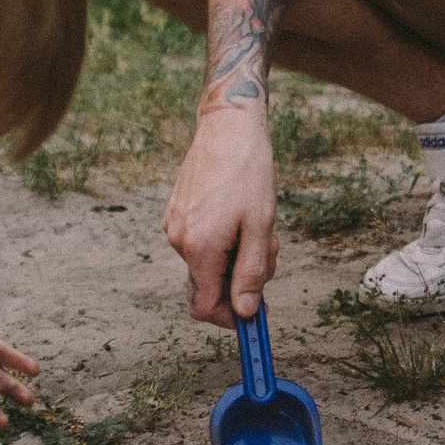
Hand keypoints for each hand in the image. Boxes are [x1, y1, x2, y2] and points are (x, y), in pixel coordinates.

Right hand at [165, 108, 278, 325]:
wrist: (229, 126)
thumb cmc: (249, 171)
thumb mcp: (261, 227)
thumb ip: (252, 273)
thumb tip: (247, 312)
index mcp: (199, 248)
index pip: (206, 307)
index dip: (232, 319)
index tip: (256, 317)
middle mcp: (179, 241)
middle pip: (211, 284)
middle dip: (242, 277)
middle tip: (269, 248)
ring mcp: (175, 225)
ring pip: (209, 262)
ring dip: (237, 254)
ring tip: (257, 222)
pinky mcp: (177, 212)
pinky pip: (203, 242)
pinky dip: (225, 239)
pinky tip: (241, 211)